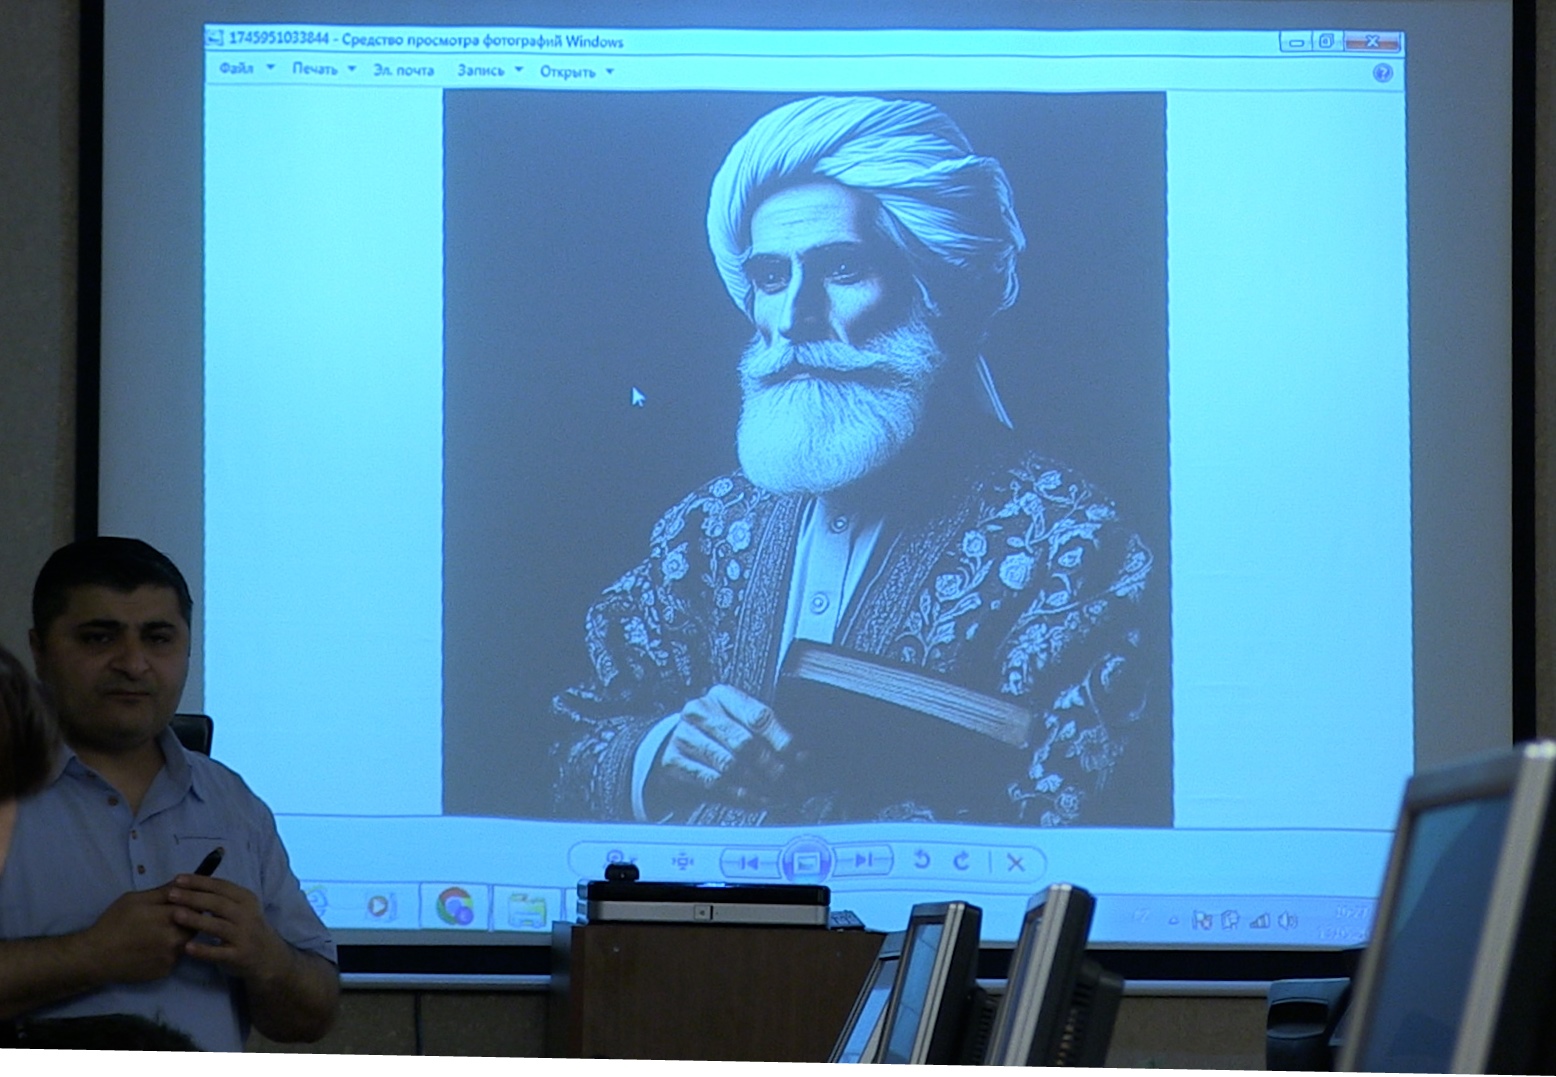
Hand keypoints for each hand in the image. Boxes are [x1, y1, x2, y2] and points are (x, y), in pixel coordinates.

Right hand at [81, 887, 194, 983]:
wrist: (95, 957)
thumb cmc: (113, 923)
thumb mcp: (134, 899)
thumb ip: (163, 892)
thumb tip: (184, 883)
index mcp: (169, 916)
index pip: (195, 906)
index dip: (190, 904)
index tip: (182, 904)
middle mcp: (175, 938)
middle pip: (194, 926)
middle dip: (188, 921)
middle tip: (169, 920)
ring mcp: (172, 956)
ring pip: (186, 942)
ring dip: (179, 937)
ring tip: (158, 935)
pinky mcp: (166, 970)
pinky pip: (175, 957)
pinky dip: (169, 952)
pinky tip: (152, 950)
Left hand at [165, 874, 288, 983]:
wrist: (267, 954)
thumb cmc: (245, 926)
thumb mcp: (241, 907)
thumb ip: (220, 898)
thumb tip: (188, 885)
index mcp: (246, 899)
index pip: (221, 886)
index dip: (199, 882)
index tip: (178, 879)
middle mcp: (247, 915)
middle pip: (218, 904)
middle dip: (194, 897)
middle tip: (171, 894)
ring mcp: (243, 936)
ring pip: (218, 926)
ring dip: (196, 920)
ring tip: (175, 915)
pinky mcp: (238, 956)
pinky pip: (219, 953)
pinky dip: (203, 950)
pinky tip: (187, 946)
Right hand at [654, 684, 793, 803]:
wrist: (677, 748)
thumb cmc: (719, 736)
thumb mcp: (743, 725)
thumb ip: (772, 737)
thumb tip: (802, 758)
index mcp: (724, 696)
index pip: (759, 716)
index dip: (782, 740)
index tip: (799, 758)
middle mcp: (701, 711)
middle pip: (744, 743)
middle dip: (771, 767)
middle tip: (788, 782)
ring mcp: (684, 736)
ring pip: (729, 765)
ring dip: (757, 784)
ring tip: (775, 794)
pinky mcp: (674, 761)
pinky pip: (713, 782)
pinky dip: (739, 795)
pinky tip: (754, 799)